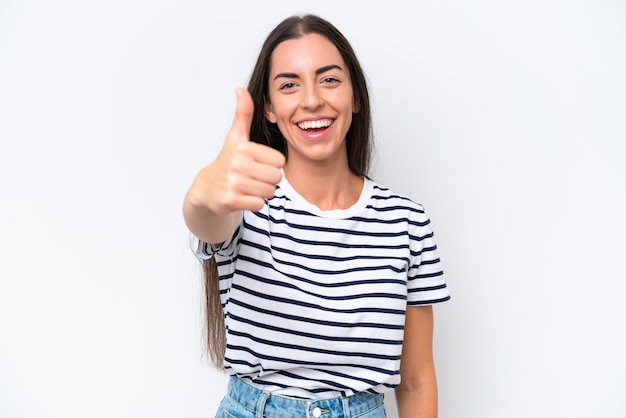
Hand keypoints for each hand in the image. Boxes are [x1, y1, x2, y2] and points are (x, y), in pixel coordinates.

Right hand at [188, 87, 285, 214]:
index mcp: (244, 148)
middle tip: (254, 177)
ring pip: (269, 192)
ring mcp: (233, 183)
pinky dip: (255, 203)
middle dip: (269, 180)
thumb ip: (243, 114)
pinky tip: (244, 197)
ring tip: (249, 187)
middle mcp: (237, 164)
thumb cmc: (227, 161)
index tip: (257, 163)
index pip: (279, 161)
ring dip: (263, 192)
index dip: (272, 164)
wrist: (206, 188)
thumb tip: (240, 89)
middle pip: (276, 178)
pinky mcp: (230, 200)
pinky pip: (259, 204)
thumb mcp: (236, 137)